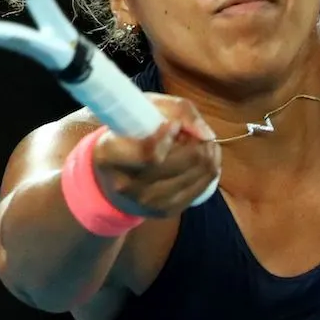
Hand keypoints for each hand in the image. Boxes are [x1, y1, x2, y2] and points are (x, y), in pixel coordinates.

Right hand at [90, 94, 221, 217]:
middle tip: (196, 132)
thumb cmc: (133, 132)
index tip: (175, 125)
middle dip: (197, 144)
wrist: (118, 171)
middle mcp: (126, 185)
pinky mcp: (165, 211)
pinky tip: (207, 157)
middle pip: (177, 164)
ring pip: (194, 175)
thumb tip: (206, 133)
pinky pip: (201, 189)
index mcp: (110, 156)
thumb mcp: (147, 108)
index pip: (148, 154)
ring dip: (207, 155)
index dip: (168, 138)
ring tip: (202, 142)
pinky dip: (210, 170)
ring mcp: (146, 202)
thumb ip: (179, 111)